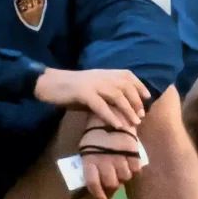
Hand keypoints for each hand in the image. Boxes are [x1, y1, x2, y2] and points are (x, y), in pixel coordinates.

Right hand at [34, 68, 149, 129]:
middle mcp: (101, 76)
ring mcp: (93, 84)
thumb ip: (106, 94)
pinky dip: (110, 116)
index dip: (139, 86)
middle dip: (136, 101)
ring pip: (116, 96)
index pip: (127, 76)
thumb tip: (122, 108)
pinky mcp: (83, 93)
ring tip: (134, 123)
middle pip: (125, 87)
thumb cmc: (71, 89)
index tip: (148, 97)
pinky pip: (101, 105)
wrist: (50, 84)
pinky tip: (117, 125)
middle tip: (141, 115)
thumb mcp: (92, 87)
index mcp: (104, 73)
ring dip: (127, 110)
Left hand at [78, 117, 142, 198]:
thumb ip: (90, 160)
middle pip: (111, 183)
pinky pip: (136, 168)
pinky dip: (135, 168)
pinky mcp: (132, 151)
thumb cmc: (96, 128)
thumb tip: (94, 176)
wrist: (111, 110)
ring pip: (125, 177)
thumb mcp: (87, 144)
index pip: (93, 183)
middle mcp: (104, 161)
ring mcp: (119, 157)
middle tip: (114, 178)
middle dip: (113, 183)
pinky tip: (133, 164)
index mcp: (89, 159)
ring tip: (124, 169)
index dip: (98, 194)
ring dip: (124, 176)